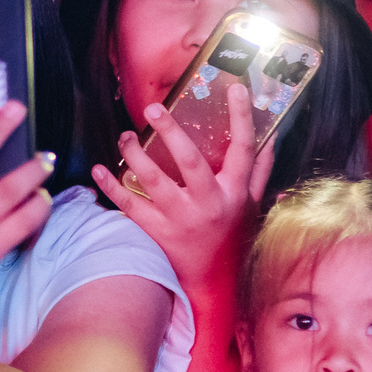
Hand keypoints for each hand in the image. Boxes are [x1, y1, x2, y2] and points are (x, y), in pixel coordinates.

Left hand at [90, 83, 272, 290]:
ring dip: (135, 155)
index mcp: (234, 192)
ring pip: (155, 181)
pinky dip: (112, 187)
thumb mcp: (251, 203)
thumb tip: (272, 135)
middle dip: (172, 132)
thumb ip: (260, 170)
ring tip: (125, 136)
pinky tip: (98, 169)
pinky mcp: (157, 232)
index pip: (243, 149)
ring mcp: (181, 219)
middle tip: (153, 109)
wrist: (213, 283)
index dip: (241, 117)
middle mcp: (209, 204)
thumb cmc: (232, 236)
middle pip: (191, 162)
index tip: (234, 88)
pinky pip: (131, 206)